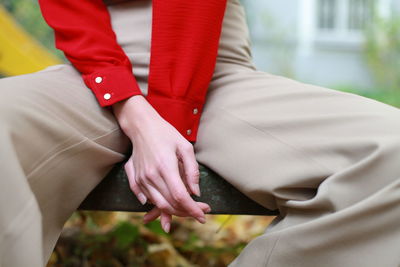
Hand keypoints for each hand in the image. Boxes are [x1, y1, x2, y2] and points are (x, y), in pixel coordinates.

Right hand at [112, 95, 210, 229]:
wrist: (142, 126)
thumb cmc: (166, 134)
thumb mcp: (185, 147)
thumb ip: (192, 171)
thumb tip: (195, 192)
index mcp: (165, 167)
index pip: (180, 196)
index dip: (193, 209)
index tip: (202, 216)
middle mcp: (151, 176)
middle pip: (169, 204)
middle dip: (186, 212)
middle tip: (200, 211)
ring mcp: (141, 179)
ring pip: (158, 204)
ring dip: (174, 212)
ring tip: (187, 210)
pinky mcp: (135, 179)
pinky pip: (146, 199)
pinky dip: (157, 206)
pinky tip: (166, 207)